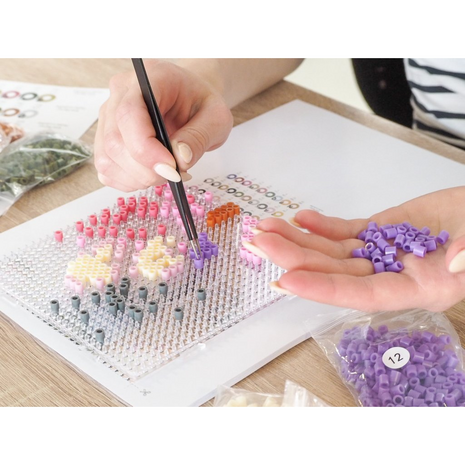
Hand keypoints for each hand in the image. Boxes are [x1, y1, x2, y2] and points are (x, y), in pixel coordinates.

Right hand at [94, 59, 232, 190]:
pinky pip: (107, 169)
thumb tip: (180, 160)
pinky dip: (130, 181)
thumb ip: (199, 137)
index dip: (146, 148)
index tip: (171, 169)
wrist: (191, 101)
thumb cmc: (201, 104)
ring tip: (167, 173)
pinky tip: (151, 174)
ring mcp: (109, 115)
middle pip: (115, 141)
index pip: (130, 113)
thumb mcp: (216, 118)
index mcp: (149, 78)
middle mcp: (121, 93)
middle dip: (146, 170)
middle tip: (175, 175)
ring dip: (139, 178)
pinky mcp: (105, 137)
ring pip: (107, 159)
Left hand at [244, 187, 464, 311]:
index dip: (324, 288)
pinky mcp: (380, 232)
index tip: (287, 280)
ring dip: (299, 240)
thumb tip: (456, 262)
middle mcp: (392, 275)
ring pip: (333, 251)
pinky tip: (300, 218)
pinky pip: (345, 232)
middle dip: (296, 258)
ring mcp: (382, 252)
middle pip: (336, 271)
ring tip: (267, 227)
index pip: (362, 294)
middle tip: (261, 243)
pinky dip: (322, 226)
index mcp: (418, 289)